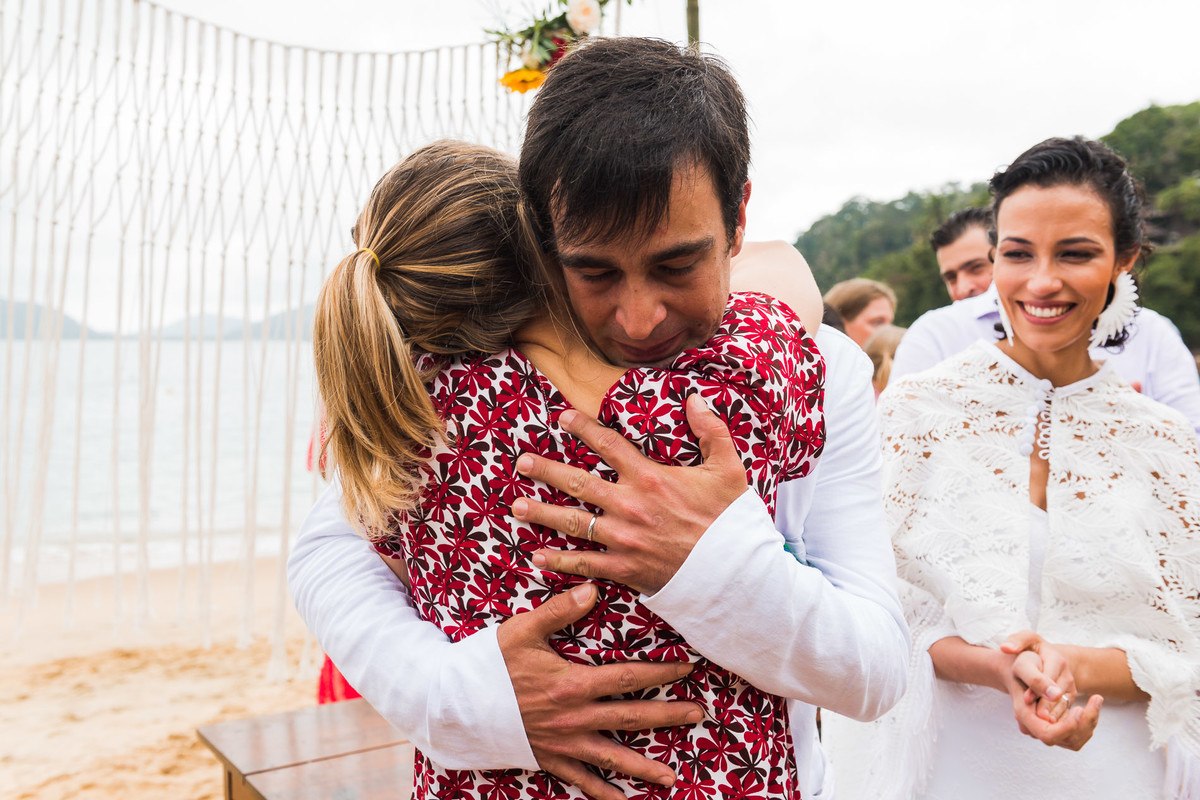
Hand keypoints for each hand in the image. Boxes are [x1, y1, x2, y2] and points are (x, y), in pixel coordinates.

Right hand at [496, 583, 702, 799]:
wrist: (454, 704)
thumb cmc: (489, 663)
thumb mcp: (523, 630)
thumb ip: (560, 610)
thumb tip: (593, 587)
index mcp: (573, 685)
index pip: (628, 678)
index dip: (661, 673)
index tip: (688, 668)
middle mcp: (575, 718)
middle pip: (632, 717)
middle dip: (668, 716)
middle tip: (699, 714)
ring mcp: (563, 744)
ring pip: (613, 757)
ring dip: (644, 767)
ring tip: (672, 778)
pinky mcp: (548, 759)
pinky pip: (581, 782)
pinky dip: (603, 793)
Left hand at [511, 394, 748, 594]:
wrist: (735, 573)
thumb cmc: (731, 522)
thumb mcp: (729, 469)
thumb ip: (711, 430)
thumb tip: (694, 398)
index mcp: (651, 477)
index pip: (608, 444)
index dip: (583, 428)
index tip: (563, 417)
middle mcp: (630, 505)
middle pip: (577, 482)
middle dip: (546, 471)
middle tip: (522, 462)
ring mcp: (624, 538)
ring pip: (573, 521)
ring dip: (541, 513)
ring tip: (516, 506)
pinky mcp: (624, 568)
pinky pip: (583, 563)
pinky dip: (558, 560)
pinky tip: (537, 556)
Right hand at [1001, 631, 1102, 749]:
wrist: (1023, 666)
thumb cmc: (1023, 663)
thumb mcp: (1025, 664)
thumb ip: (1037, 680)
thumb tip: (1056, 695)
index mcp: (1023, 714)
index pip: (1048, 734)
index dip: (1066, 727)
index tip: (1080, 708)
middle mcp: (1034, 727)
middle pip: (1065, 739)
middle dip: (1084, 722)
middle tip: (1097, 698)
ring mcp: (1045, 728)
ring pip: (1074, 740)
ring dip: (1089, 722)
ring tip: (1096, 699)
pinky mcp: (1057, 726)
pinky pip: (1077, 733)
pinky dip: (1088, 721)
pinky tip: (1092, 704)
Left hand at [1002, 631, 1073, 722]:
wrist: (1046, 661)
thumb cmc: (1033, 651)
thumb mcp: (1027, 640)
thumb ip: (1017, 640)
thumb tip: (1006, 647)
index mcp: (1057, 660)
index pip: (1048, 677)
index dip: (1037, 689)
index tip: (1025, 698)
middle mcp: (1067, 677)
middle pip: (1058, 697)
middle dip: (1044, 707)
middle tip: (1034, 717)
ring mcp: (1070, 692)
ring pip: (1063, 709)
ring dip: (1050, 718)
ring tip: (1035, 725)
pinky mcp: (1069, 703)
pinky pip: (1064, 717)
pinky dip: (1055, 724)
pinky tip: (1042, 728)